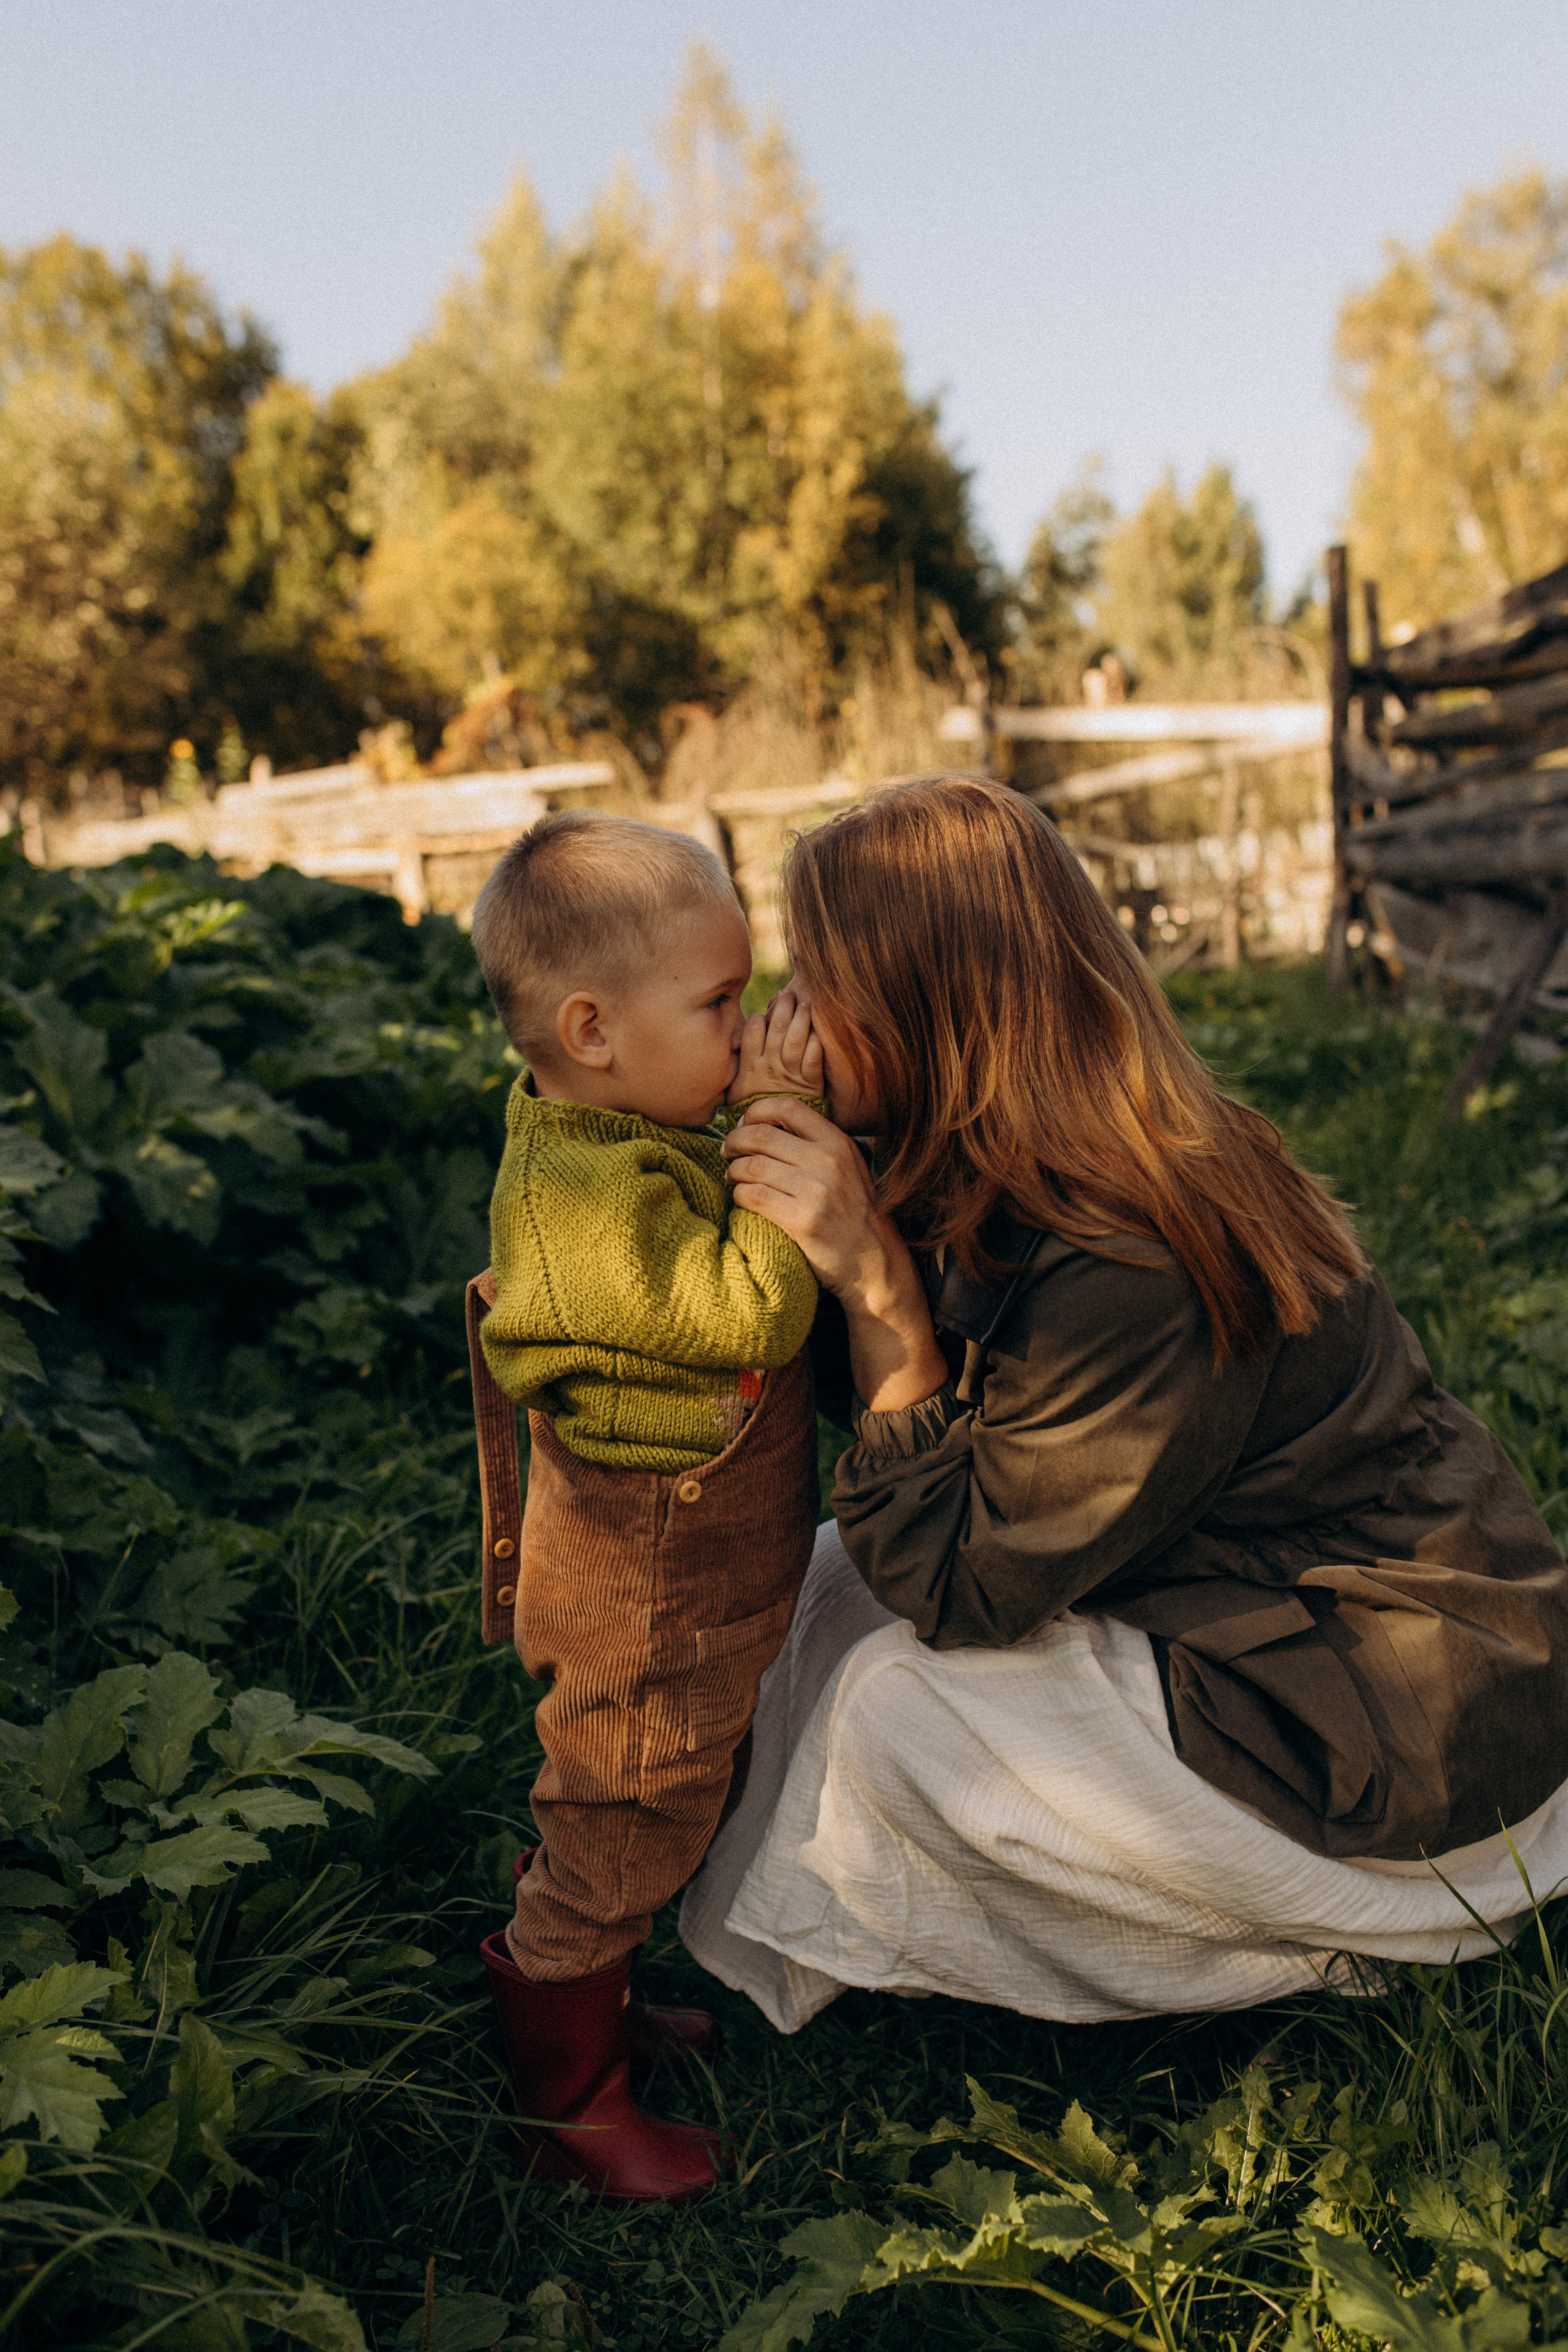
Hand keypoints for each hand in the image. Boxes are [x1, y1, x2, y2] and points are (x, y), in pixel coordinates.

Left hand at [722, 1096, 947, 1412]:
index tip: (743, 1124)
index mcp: (838, 1143)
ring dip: (732, 1170)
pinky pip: (753, 1197)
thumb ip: (817, 1145)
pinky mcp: (802, 1221)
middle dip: (734, 1141)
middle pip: (761, 1135)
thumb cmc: (853, 1214)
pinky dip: (738, 1195)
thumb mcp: (848, 1168)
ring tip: (731, 1177)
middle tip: (726, 1152)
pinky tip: (740, 1199)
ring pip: (752, 1166)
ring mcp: (816, 1191)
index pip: (787, 1107)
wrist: (875, 1263)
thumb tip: (763, 1126)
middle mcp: (828, 1162)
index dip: (756, 1111)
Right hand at [727, 987, 823, 1105]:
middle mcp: (770, 1067)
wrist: (776, 1133)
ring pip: (795, 1039)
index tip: (767, 1011)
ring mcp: (791, 1074)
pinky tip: (818, 1031)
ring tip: (805, 1005)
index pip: (752, 1030)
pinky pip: (814, 1056)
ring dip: (801, 1018)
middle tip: (789, 994)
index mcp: (750, 1065)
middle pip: (777, 1028)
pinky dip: (816, 1041)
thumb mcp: (736, 1087)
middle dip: (784, 1007)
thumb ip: (736, 1062)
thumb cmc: (755, 1106)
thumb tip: (731, 1038)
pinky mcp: (811, 1082)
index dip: (761, 1017)